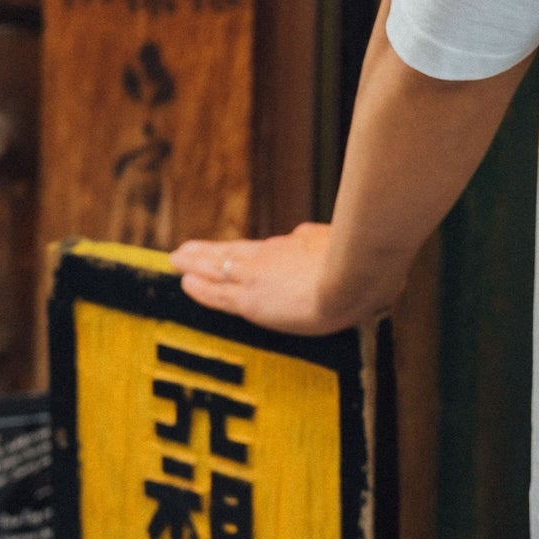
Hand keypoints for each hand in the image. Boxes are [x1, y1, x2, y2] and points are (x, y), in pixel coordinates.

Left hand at [172, 221, 378, 335]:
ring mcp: (258, 277)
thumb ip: (321, 244)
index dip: (241, 252)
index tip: (229, 253)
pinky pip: (217, 294)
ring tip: (177, 259)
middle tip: (184, 251)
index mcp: (294, 245)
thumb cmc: (360, 265)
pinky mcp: (250, 300)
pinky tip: (185, 282)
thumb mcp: (340, 245)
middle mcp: (272, 256)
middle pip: (233, 253)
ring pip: (218, 267)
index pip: (261, 251)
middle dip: (208, 252)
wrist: (356, 278)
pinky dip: (199, 288)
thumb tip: (306, 237)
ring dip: (195, 263)